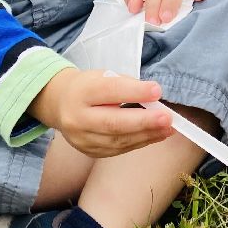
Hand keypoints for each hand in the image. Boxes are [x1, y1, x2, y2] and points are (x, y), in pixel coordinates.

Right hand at [30, 68, 170, 156]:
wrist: (60, 104)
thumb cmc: (88, 87)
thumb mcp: (103, 76)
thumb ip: (127, 85)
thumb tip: (154, 97)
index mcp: (81, 92)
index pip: (109, 91)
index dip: (134, 92)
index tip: (157, 91)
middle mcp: (77, 118)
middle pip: (112, 123)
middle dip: (144, 122)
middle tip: (168, 118)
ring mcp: (82, 139)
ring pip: (118, 141)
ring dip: (147, 135)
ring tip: (168, 128)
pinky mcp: (89, 151)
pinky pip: (118, 149)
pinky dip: (139, 142)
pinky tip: (155, 135)